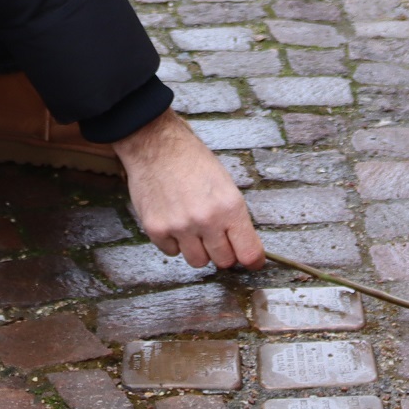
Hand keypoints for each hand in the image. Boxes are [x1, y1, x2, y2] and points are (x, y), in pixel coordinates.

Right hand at [111, 110, 264, 269]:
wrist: (156, 146)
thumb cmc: (192, 161)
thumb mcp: (225, 184)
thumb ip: (234, 218)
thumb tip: (243, 246)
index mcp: (230, 206)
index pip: (249, 253)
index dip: (252, 260)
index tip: (251, 261)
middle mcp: (207, 220)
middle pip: (223, 262)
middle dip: (223, 251)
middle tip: (216, 236)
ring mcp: (180, 227)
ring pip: (197, 261)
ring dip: (198, 249)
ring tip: (192, 226)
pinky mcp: (156, 230)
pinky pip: (172, 253)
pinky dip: (174, 242)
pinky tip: (173, 220)